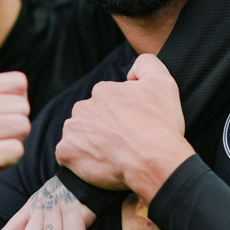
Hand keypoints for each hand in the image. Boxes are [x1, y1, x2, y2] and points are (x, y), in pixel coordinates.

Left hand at [55, 54, 194, 200]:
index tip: (132, 127)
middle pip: (90, 118)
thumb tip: (130, 73)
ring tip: (112, 155)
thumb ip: (146, 64)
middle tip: (123, 143)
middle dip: (103, 128)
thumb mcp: (162, 82)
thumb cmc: (160, 124)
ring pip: (78, 136)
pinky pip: (68, 156)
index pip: (107, 102)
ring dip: (90, 143)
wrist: (155, 159)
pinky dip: (79, 161)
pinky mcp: (66, 153)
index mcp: (102, 91)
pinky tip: (99, 165)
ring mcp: (72, 130)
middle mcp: (83, 107)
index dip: (121, 116)